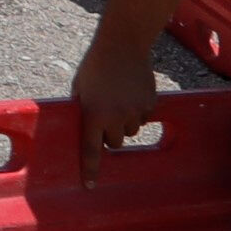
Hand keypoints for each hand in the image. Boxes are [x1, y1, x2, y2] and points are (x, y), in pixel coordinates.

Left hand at [71, 32, 160, 182]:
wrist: (123, 44)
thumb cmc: (95, 65)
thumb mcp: (80, 87)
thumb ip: (81, 109)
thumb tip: (80, 129)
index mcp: (93, 114)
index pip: (91, 149)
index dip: (90, 169)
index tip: (89, 186)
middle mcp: (116, 116)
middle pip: (115, 143)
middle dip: (109, 135)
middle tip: (104, 117)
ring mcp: (135, 111)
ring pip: (130, 131)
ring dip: (124, 123)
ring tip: (117, 100)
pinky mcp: (150, 104)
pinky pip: (144, 118)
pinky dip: (138, 111)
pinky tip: (131, 92)